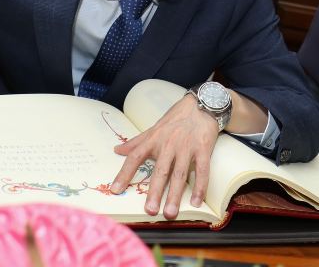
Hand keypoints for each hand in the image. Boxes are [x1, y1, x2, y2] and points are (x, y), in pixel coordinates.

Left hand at [110, 94, 218, 219]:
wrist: (202, 104)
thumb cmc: (176, 119)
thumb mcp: (154, 128)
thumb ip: (136, 142)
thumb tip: (116, 150)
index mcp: (154, 140)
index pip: (135, 157)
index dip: (125, 173)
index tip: (116, 190)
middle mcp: (169, 144)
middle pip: (160, 171)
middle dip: (155, 191)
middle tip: (150, 210)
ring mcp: (187, 147)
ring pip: (180, 174)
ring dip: (175, 194)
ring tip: (171, 213)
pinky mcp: (203, 149)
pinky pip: (202, 171)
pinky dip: (200, 187)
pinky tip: (195, 202)